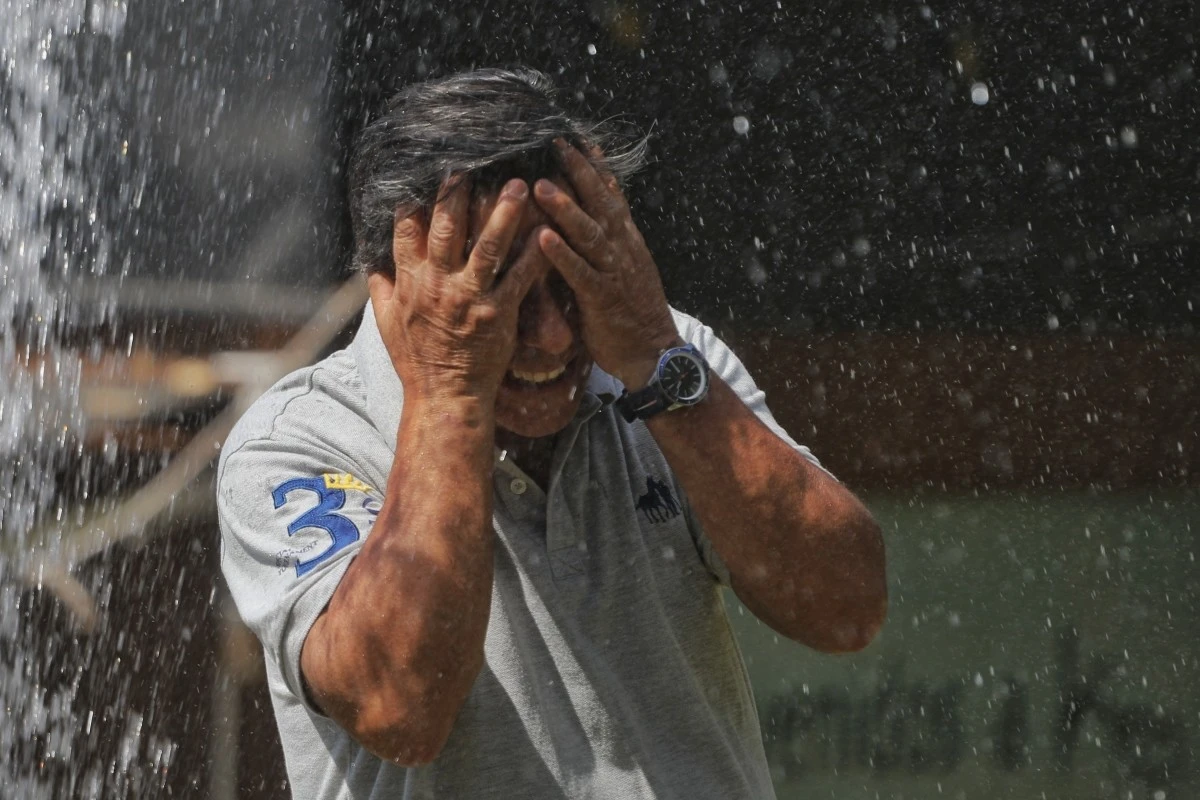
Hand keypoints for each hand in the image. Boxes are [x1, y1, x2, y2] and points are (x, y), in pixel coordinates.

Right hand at [368, 177, 546, 405]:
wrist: (446, 397)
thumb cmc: (417, 361)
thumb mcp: (387, 324)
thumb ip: (379, 289)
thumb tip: (369, 263)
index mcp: (410, 282)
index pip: (407, 230)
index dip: (416, 197)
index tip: (426, 170)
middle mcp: (438, 285)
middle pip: (447, 227)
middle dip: (459, 191)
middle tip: (472, 160)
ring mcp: (470, 298)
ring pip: (488, 246)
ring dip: (504, 212)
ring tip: (519, 184)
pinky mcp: (499, 314)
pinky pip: (519, 278)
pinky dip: (533, 254)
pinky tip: (546, 231)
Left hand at [533, 141, 680, 388]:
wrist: (655, 354)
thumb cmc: (633, 313)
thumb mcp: (626, 269)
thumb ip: (610, 242)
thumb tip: (597, 216)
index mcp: (627, 242)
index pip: (612, 196)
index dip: (596, 168)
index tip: (579, 140)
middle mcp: (622, 250)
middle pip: (601, 203)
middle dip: (579, 172)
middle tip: (557, 144)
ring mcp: (614, 273)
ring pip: (590, 233)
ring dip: (566, 208)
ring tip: (542, 185)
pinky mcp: (603, 298)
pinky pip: (581, 272)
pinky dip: (562, 254)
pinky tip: (543, 237)